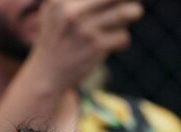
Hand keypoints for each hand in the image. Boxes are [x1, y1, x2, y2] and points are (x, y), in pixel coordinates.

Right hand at [26, 0, 144, 90]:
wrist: (47, 75)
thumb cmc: (57, 37)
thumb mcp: (54, 9)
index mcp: (60, 1)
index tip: (113, 3)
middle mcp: (70, 12)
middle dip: (128, 0)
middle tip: (130, 4)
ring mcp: (84, 30)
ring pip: (125, 12)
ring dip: (133, 13)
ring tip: (131, 15)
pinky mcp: (95, 47)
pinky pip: (124, 37)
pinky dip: (122, 41)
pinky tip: (113, 44)